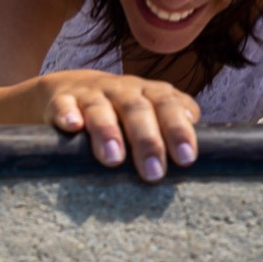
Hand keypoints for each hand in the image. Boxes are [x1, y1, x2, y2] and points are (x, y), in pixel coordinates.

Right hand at [43, 70, 199, 181]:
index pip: (168, 105)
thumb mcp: (151, 112)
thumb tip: (200, 149)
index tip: (186, 158)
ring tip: (114, 159)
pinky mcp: (62, 101)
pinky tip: (73, 127)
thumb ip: (176, 124)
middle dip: (147, 140)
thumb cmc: (121, 112)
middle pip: (137, 108)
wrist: (69, 89)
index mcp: (149, 93)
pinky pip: (64, 105)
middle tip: (154, 172)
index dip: (178, 129)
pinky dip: (68, 115)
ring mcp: (91, 94)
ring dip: (108, 131)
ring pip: (101, 108)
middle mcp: (122, 90)